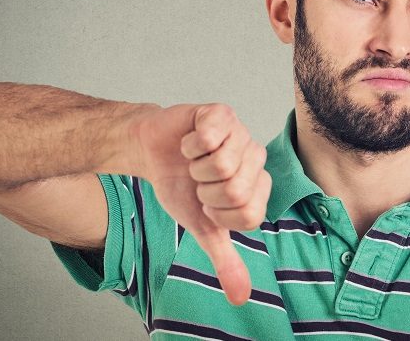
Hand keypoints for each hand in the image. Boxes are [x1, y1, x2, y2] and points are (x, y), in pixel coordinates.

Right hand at [132, 103, 270, 304]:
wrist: (151, 154)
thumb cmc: (180, 186)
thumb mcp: (202, 227)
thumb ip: (224, 258)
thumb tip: (240, 297)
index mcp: (257, 186)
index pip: (249, 214)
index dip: (219, 214)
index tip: (207, 204)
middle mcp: (255, 158)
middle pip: (236, 189)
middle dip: (204, 191)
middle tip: (198, 181)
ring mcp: (241, 133)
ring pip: (222, 164)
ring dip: (195, 167)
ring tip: (193, 162)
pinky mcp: (221, 113)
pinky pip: (210, 136)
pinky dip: (189, 145)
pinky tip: (189, 143)